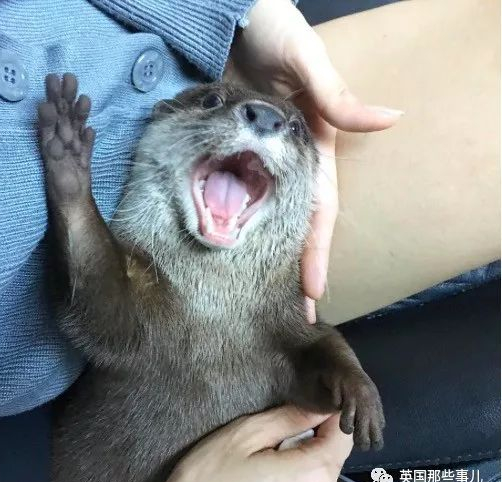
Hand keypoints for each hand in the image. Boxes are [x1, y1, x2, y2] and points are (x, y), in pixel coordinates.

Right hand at [158, 407, 352, 481]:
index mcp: (314, 473)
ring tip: (262, 459)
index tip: (308, 401)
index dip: (327, 412)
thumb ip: (289, 418)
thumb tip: (317, 405)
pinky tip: (263, 479)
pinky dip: (293, 478)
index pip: (343, 433)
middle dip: (308, 437)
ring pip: (319, 472)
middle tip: (271, 434)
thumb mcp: (245, 435)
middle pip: (332, 453)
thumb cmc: (209, 481)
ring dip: (299, 458)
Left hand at [225, 0, 401, 322]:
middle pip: (295, 223)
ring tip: (259, 293)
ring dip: (266, 253)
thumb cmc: (273, 32)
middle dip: (296, 267)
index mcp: (313, 147)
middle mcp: (289, 160)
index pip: (320, 210)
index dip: (317, 250)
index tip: (315, 291)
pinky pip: (236, 192)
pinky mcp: (232, 149)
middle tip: (292, 314)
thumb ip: (336, 96)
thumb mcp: (306, 62)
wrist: (230, 16)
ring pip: (267, 215)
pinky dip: (236, 221)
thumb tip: (391, 119)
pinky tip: (229, 246)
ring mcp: (260, 158)